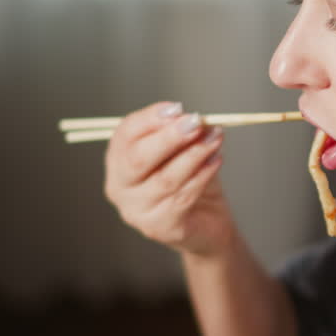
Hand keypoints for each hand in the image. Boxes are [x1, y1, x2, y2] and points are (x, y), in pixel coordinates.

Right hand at [104, 101, 233, 256]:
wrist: (207, 221)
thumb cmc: (190, 178)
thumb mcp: (183, 148)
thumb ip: (182, 133)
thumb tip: (190, 117)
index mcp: (118, 160)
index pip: (125, 134)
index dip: (150, 119)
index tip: (177, 108)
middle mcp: (119, 187)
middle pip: (137, 159)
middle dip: (169, 137)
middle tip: (196, 122)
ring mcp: (137, 210)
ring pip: (166, 178)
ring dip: (194, 154)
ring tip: (215, 138)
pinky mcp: (159, 227)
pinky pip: (183, 197)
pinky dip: (202, 175)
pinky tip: (216, 160)